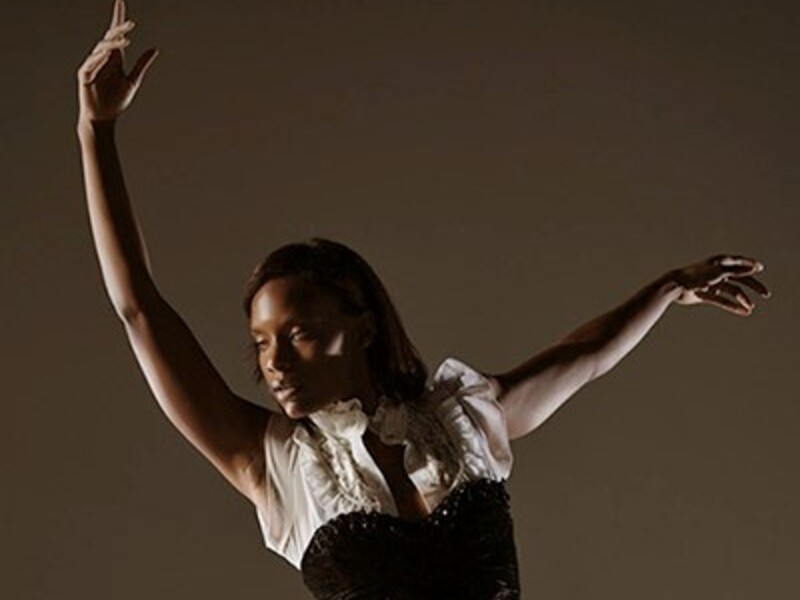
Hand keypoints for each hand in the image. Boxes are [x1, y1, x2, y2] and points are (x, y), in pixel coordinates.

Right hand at [77, 0, 157, 123]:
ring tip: (125, 40)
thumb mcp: (133, 81)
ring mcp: (92, 66)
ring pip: (101, 49)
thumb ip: (142, 64)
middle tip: (131, 24)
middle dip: (119, 30)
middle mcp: (103, 58)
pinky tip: (107, 54)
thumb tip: (155, 49)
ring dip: (112, 44)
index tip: (121, 2)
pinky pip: (90, 64)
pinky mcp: (84, 76)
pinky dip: (98, 58)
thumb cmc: (116, 100)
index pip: (116, 34)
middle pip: (110, 38)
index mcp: (114, 58)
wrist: (104, 117)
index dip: (118, 18)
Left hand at [671, 254, 770, 315]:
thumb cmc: (696, 275)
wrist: (676, 287)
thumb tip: (753, 267)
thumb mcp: (720, 272)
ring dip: (742, 299)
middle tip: (765, 293)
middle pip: (740, 279)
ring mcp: (712, 284)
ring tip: (750, 306)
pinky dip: (733, 306)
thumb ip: (737, 270)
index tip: (760, 267)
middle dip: (753, 286)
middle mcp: (717, 273)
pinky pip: (723, 301)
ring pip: (732, 292)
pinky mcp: (706, 295)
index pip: (738, 262)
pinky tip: (743, 312)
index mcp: (719, 262)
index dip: (750, 265)